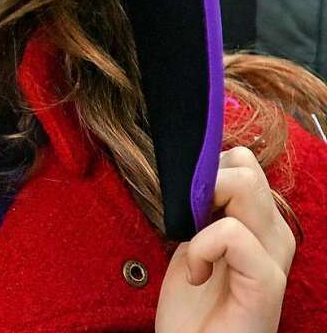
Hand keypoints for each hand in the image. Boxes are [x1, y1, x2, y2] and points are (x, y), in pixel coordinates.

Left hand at [156, 146, 295, 332]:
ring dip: (203, 207)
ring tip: (194, 246)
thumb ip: (201, 206)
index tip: (187, 208)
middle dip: (203, 183)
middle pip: (244, 165)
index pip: (241, 159)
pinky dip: (202, 247)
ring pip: (245, 184)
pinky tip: (197, 274)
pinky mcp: (268, 281)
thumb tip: (190, 167)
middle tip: (189, 223)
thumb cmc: (191, 304)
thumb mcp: (192, 240)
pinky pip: (232, 233)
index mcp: (260, 220)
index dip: (205, 172)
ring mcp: (276, 256)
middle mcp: (276, 232)